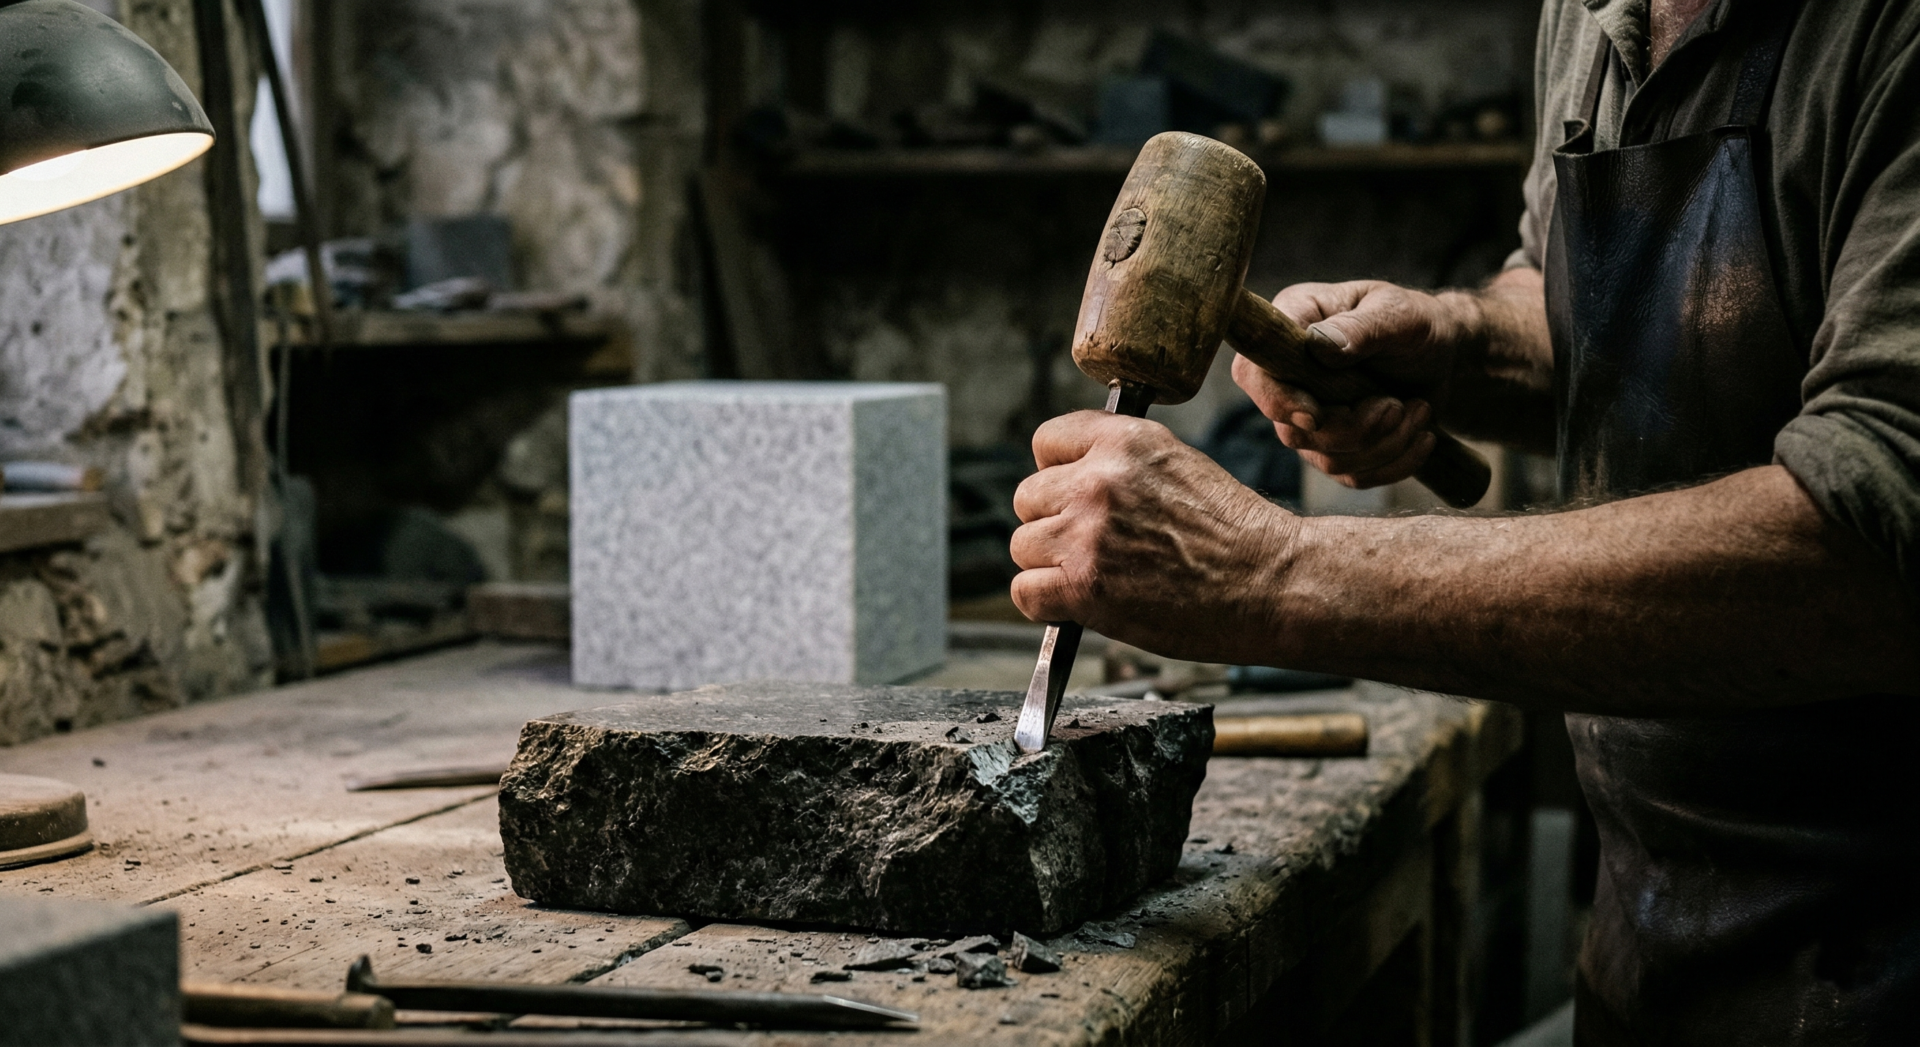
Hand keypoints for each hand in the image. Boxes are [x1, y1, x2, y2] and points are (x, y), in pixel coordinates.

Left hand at [1009, 411, 1295, 662]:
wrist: (1274, 583)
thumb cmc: (1236, 534)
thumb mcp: (1180, 466)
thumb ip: (1122, 465)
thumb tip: (1071, 481)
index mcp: (1125, 440)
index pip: (1046, 441)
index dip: (1057, 472)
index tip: (1073, 495)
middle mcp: (1099, 479)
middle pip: (1028, 498)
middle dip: (1053, 524)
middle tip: (1093, 547)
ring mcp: (1088, 532)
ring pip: (1023, 547)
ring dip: (1051, 566)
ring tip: (1097, 577)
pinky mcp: (1085, 585)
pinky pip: (1026, 592)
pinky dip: (1046, 605)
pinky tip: (1080, 605)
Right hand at [1234, 280, 1477, 488]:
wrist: (1445, 356)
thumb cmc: (1417, 323)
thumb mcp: (1398, 314)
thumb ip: (1360, 328)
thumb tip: (1318, 347)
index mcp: (1291, 326)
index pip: (1253, 373)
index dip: (1278, 401)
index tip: (1317, 415)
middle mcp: (1289, 376)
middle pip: (1291, 430)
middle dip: (1353, 429)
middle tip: (1398, 405)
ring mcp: (1308, 418)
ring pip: (1326, 460)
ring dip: (1383, 444)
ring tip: (1418, 410)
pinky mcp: (1334, 448)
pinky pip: (1353, 476)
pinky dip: (1395, 463)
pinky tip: (1421, 435)